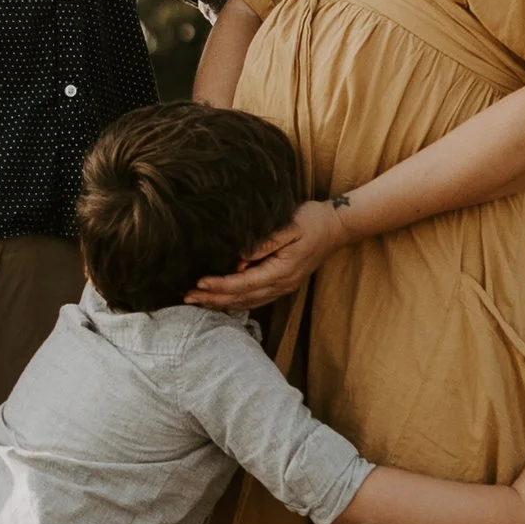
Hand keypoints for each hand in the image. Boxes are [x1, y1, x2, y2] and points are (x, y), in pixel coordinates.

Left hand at [186, 197, 346, 312]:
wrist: (337, 227)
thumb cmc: (312, 220)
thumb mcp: (290, 225)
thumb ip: (266, 242)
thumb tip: (241, 257)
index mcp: (282, 270)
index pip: (244, 283)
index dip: (220, 285)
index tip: (198, 283)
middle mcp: (282, 284)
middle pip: (242, 298)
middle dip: (213, 299)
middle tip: (187, 298)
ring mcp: (284, 287)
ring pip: (248, 302)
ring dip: (222, 303)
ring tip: (198, 302)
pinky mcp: (283, 284)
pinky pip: (256, 299)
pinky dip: (236, 301)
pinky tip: (221, 300)